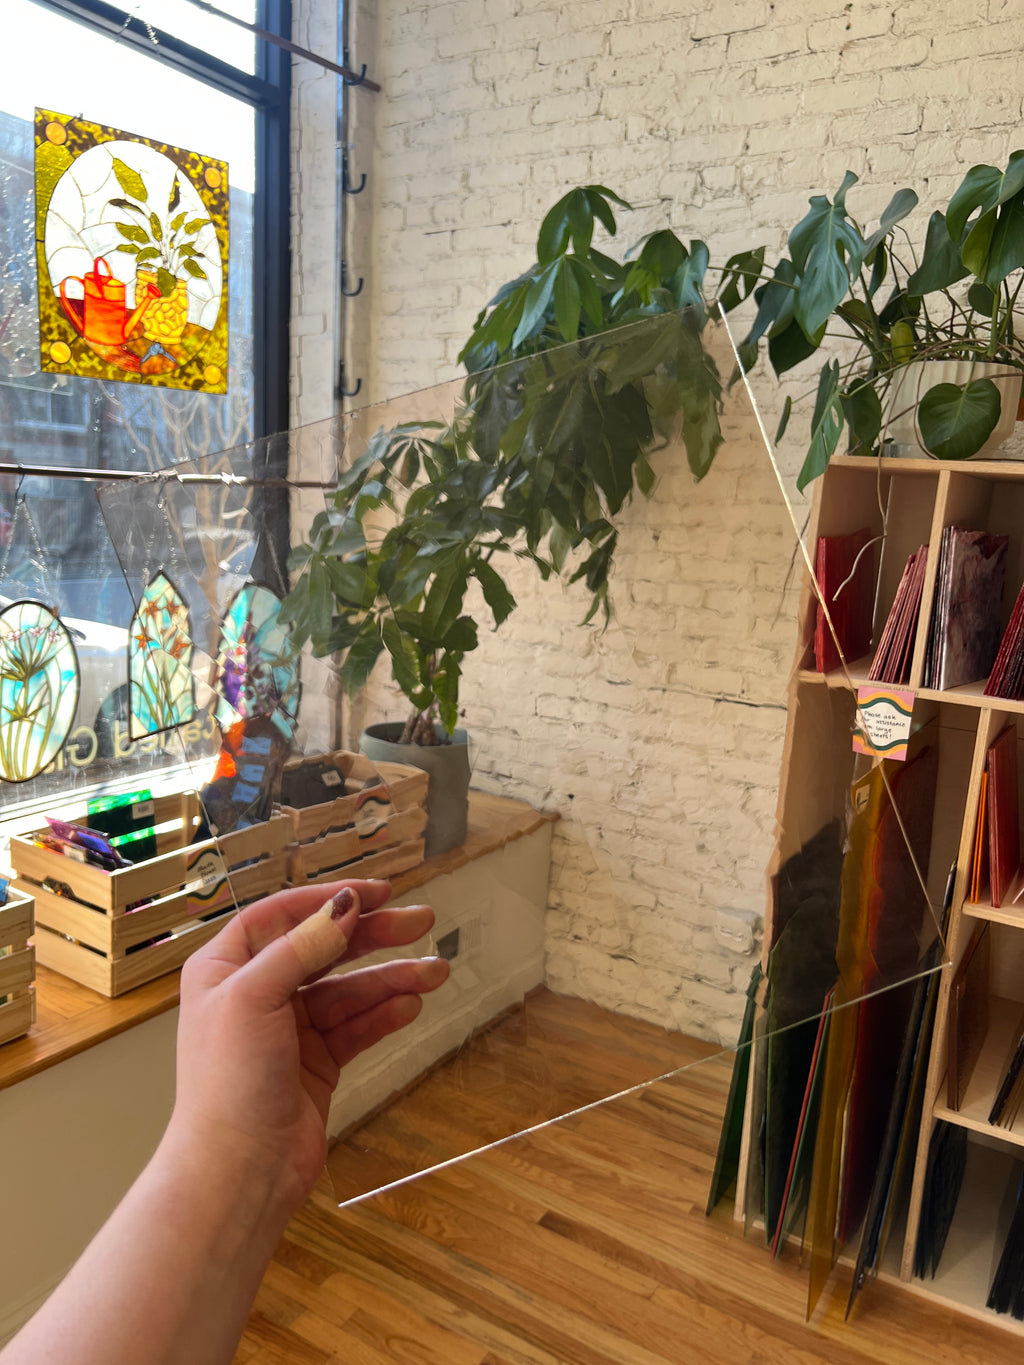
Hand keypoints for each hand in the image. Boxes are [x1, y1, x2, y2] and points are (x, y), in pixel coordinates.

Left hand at [166, 879, 447, 1212]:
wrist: (237, 1172)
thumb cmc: (230, 1081)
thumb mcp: (255, 998)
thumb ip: (301, 948)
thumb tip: (345, 905)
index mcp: (226, 968)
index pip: (282, 916)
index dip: (329, 900)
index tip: (377, 893)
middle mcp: (256, 992)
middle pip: (324, 948)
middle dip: (373, 936)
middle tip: (421, 921)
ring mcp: (289, 1030)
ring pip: (348, 990)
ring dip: (391, 979)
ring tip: (435, 973)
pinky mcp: (317, 1063)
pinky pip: (356, 1027)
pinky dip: (383, 1015)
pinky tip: (411, 1006)